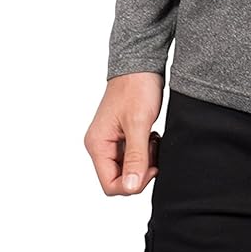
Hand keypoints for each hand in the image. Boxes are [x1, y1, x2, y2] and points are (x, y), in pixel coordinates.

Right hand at [84, 73, 163, 195]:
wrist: (142, 64)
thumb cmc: (136, 87)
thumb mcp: (139, 124)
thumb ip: (135, 157)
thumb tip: (130, 187)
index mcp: (98, 144)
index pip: (110, 185)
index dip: (133, 184)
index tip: (151, 167)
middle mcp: (101, 145)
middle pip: (119, 179)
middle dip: (140, 170)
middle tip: (152, 149)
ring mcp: (111, 140)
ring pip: (128, 168)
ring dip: (144, 160)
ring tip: (152, 139)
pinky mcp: (122, 135)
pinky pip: (133, 156)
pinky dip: (145, 151)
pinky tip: (152, 136)